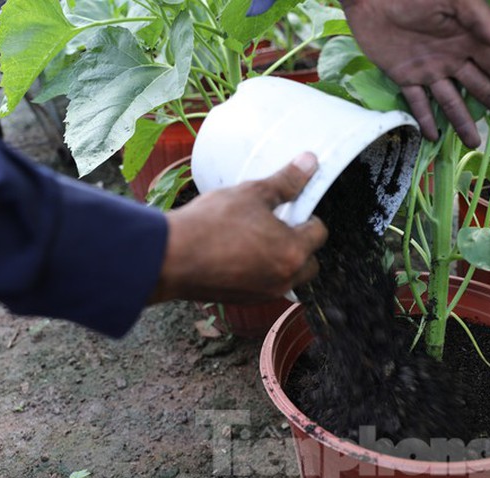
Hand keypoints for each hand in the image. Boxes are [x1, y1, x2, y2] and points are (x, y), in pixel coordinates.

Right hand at [150, 153, 327, 303]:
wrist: (170, 257)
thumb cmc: (210, 225)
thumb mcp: (252, 193)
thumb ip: (286, 182)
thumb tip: (309, 164)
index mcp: (293, 252)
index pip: (319, 232)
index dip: (307, 215)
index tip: (292, 207)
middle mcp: (284, 279)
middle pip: (310, 261)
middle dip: (300, 243)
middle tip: (278, 224)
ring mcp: (264, 293)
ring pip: (288, 276)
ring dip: (281, 259)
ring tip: (258, 238)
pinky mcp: (244, 300)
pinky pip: (265, 285)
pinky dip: (261, 272)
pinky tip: (240, 254)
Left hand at [342, 0, 489, 147]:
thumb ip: (477, 17)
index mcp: (466, 37)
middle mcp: (451, 57)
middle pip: (478, 86)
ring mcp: (428, 69)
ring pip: (450, 101)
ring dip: (462, 121)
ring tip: (474, 143)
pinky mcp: (404, 76)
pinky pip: (417, 102)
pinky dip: (425, 119)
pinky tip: (434, 136)